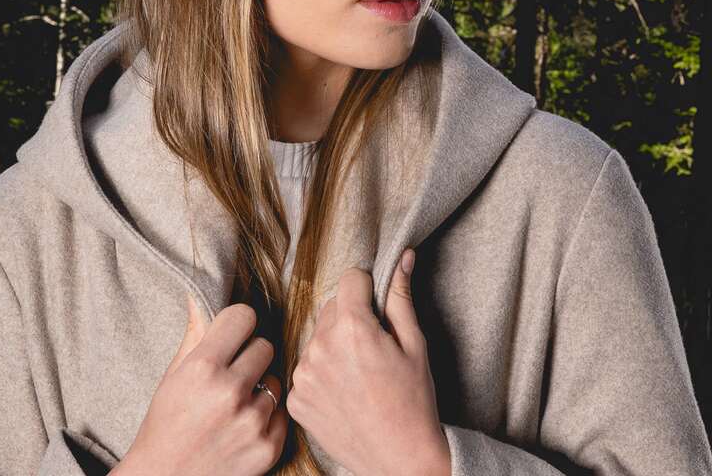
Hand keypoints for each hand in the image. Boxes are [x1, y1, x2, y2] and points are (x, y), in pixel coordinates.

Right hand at [112, 291, 289, 475]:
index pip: (244, 318)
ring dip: (259, 388)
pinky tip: (243, 425)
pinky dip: (267, 417)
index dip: (237, 325)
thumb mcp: (172, 377)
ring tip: (235, 404)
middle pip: (264, 346)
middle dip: (249, 356)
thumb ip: (194, 335)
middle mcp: (230, 392)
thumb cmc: (165, 426)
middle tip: (232, 373)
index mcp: (202, 368)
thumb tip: (197, 294)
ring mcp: (253, 422)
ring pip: (276, 380)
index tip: (232, 334)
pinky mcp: (269, 447)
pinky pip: (282, 413)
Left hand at [284, 248, 451, 475]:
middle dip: (351, 319)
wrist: (401, 458)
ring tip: (360, 376)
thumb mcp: (416, 345)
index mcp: (352, 329)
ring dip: (334, 347)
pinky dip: (322, 375)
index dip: (368, 291)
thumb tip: (401, 256)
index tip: (378, 309)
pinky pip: (306, 370)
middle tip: (374, 349)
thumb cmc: (415, 402)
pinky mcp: (295, 398)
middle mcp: (320, 348)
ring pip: (317, 339)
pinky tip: (345, 393)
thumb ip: (401, 297)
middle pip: (331, 309)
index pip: (350, 280)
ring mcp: (303, 375)